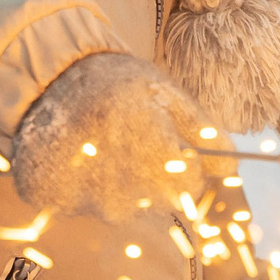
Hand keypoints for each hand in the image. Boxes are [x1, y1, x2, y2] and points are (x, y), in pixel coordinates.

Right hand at [10, 53, 202, 221]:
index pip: (189, 189)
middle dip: (148, 178)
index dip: (181, 164)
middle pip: (155, 204)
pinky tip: (72, 155)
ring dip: (112, 184)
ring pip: (116, 207)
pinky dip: (75, 184)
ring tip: (97, 144)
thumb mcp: (168, 95)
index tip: (161, 140)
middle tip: (125, 140)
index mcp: (159, 167)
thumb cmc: (118, 82)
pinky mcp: (50, 201)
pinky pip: (75, 204)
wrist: (47, 72)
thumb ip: (203, 133)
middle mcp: (124, 197)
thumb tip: (232, 169)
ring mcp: (84, 203)